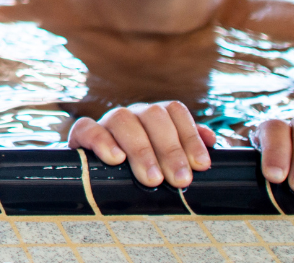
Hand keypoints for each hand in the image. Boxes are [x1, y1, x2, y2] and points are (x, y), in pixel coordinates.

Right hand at [68, 101, 214, 188]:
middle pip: (153, 115)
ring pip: (123, 119)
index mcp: (155, 116)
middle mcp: (132, 114)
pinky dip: (101, 141)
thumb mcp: (166, 161)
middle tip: (180, 180)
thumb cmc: (140, 170)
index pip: (175, 112)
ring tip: (152, 179)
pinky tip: (116, 159)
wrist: (95, 177)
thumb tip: (211, 139)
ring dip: (141, 150)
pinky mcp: (81, 134)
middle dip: (170, 149)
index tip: (201, 165)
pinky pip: (86, 127)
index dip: (190, 137)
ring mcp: (106, 122)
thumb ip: (187, 147)